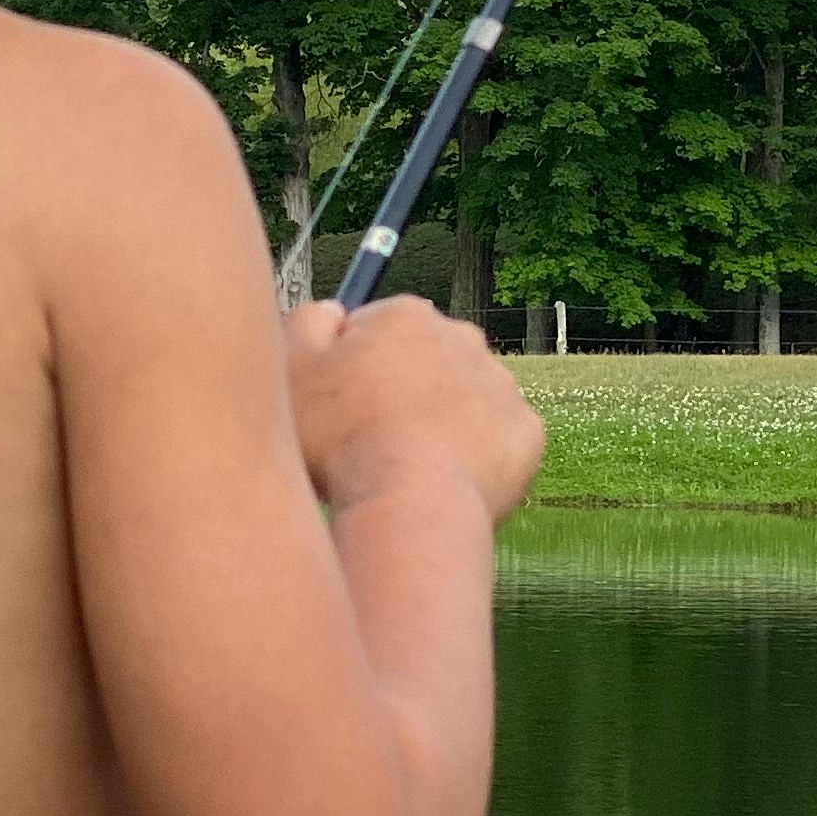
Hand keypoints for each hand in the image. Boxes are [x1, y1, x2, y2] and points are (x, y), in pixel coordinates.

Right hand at [284, 296, 544, 526]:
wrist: (410, 504)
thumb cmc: (340, 440)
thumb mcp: (289, 372)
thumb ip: (305, 324)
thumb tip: (331, 311)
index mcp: (405, 315)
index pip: (376, 329)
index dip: (352, 370)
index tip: (338, 407)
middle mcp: (462, 337)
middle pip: (425, 361)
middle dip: (402, 391)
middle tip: (370, 442)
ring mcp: (500, 384)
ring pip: (463, 401)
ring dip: (440, 425)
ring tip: (407, 470)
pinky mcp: (527, 432)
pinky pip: (497, 442)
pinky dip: (475, 460)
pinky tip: (445, 483)